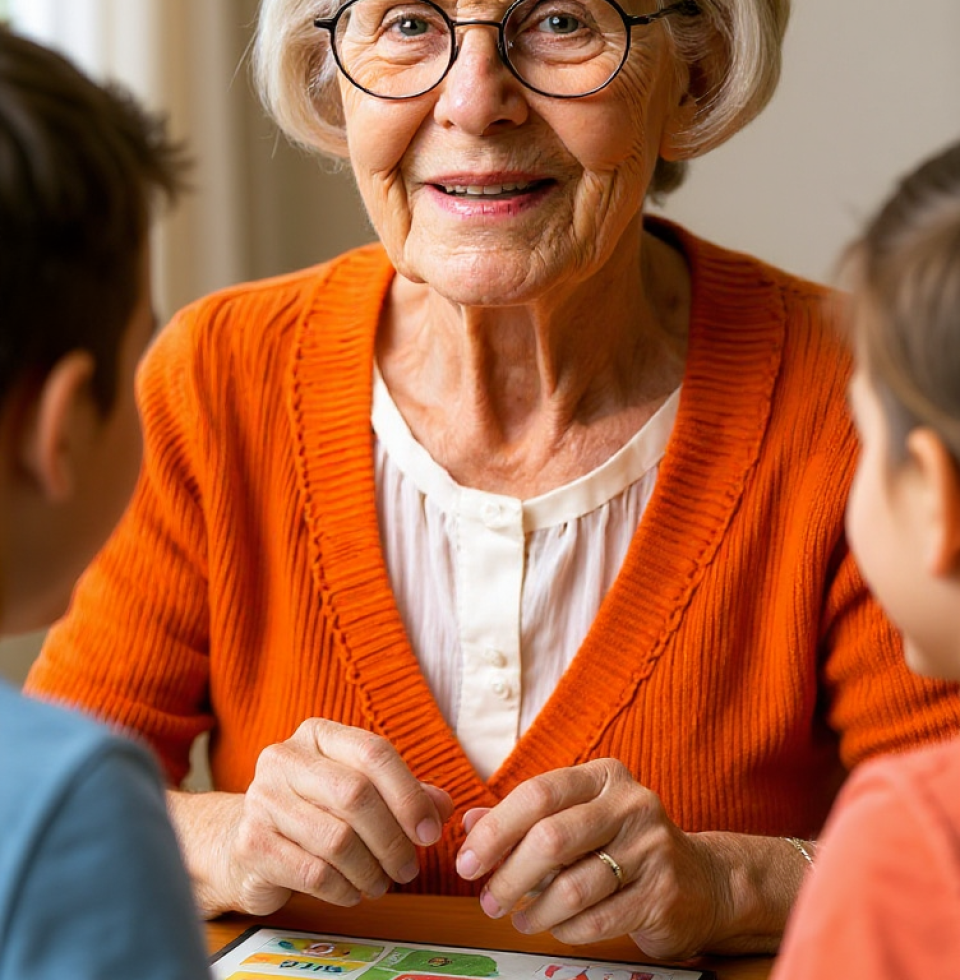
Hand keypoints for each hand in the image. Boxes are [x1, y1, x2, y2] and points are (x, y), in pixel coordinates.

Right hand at [178, 719, 452, 916]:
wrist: (241, 841)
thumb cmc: (314, 811)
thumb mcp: (359, 791)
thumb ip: (404, 794)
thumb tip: (442, 807)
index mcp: (318, 734)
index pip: (374, 753)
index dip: (409, 795)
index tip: (430, 832)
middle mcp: (285, 758)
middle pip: (357, 795)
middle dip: (393, 839)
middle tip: (409, 867)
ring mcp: (261, 799)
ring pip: (337, 839)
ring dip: (371, 870)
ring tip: (381, 883)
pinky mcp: (251, 843)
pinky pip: (314, 873)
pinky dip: (344, 889)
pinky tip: (352, 891)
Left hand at [455, 758, 726, 959]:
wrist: (702, 880)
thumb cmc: (622, 844)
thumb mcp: (577, 818)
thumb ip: (523, 819)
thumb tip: (467, 824)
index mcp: (603, 775)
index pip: (537, 793)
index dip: (495, 830)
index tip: (466, 861)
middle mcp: (631, 803)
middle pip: (551, 838)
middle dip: (508, 876)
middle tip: (488, 900)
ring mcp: (652, 848)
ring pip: (572, 886)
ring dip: (534, 910)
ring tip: (518, 917)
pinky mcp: (663, 893)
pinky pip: (597, 919)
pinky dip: (564, 929)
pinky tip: (553, 927)